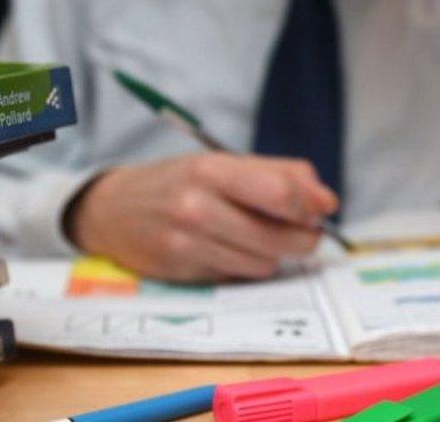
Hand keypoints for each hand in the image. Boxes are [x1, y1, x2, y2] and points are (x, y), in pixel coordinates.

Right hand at [66, 153, 338, 281]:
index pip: (280, 194)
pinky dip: (245, 266)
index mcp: (211, 170)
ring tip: (256, 237)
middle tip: (304, 231)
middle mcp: (197, 207)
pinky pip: (238, 276)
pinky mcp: (183, 272)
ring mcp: (187, 243)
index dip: (310, 206)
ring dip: (272, 254)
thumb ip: (278, 174)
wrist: (112, 210)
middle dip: (303, 238)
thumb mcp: (221, 163)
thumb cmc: (177, 182)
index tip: (320, 209)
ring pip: (264, 263)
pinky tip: (228, 249)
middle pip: (280, 237)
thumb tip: (327, 202)